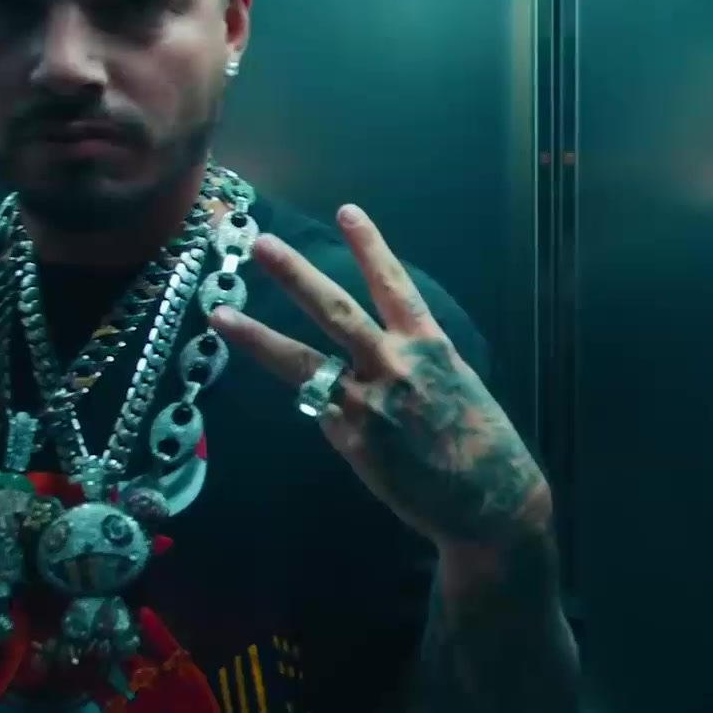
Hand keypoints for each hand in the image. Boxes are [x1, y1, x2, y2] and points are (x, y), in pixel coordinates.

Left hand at [210, 205, 550, 553]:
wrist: (491, 500)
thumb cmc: (483, 442)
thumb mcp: (458, 383)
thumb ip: (414, 364)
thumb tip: (374, 358)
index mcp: (430, 345)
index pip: (393, 283)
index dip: (370, 245)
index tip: (347, 211)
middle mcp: (395, 365)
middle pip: (335, 310)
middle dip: (295, 274)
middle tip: (261, 243)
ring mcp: (368, 403)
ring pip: (303, 362)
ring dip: (258, 337)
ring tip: (221, 314)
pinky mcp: (351, 441)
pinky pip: (319, 411)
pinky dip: (312, 403)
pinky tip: (304, 398)